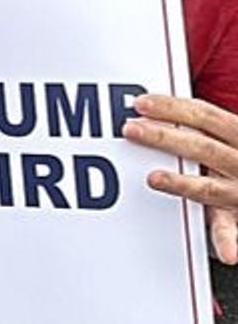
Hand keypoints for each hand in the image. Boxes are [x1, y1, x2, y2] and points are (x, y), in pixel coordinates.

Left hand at [125, 94, 237, 263]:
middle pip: (202, 147)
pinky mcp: (237, 211)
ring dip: (180, 183)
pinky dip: (227, 240)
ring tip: (153, 179)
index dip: (172, 108)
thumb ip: (200, 126)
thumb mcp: (226, 135)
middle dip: (165, 138)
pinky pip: (228, 225)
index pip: (205, 115)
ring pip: (210, 186)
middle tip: (130, 129)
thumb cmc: (234, 154)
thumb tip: (145, 107)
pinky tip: (226, 253)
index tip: (140, 104)